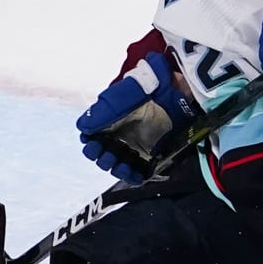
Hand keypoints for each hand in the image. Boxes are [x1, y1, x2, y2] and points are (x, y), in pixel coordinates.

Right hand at [76, 54, 199, 183]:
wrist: (179, 90)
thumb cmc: (150, 87)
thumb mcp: (124, 95)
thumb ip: (103, 110)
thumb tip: (83, 127)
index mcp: (108, 119)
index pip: (91, 136)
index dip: (90, 143)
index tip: (93, 144)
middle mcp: (119, 134)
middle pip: (101, 153)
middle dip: (100, 157)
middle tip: (107, 154)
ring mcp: (134, 146)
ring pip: (116, 165)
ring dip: (114, 168)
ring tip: (119, 164)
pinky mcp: (150, 155)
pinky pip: (137, 171)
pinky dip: (133, 176)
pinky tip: (134, 173)